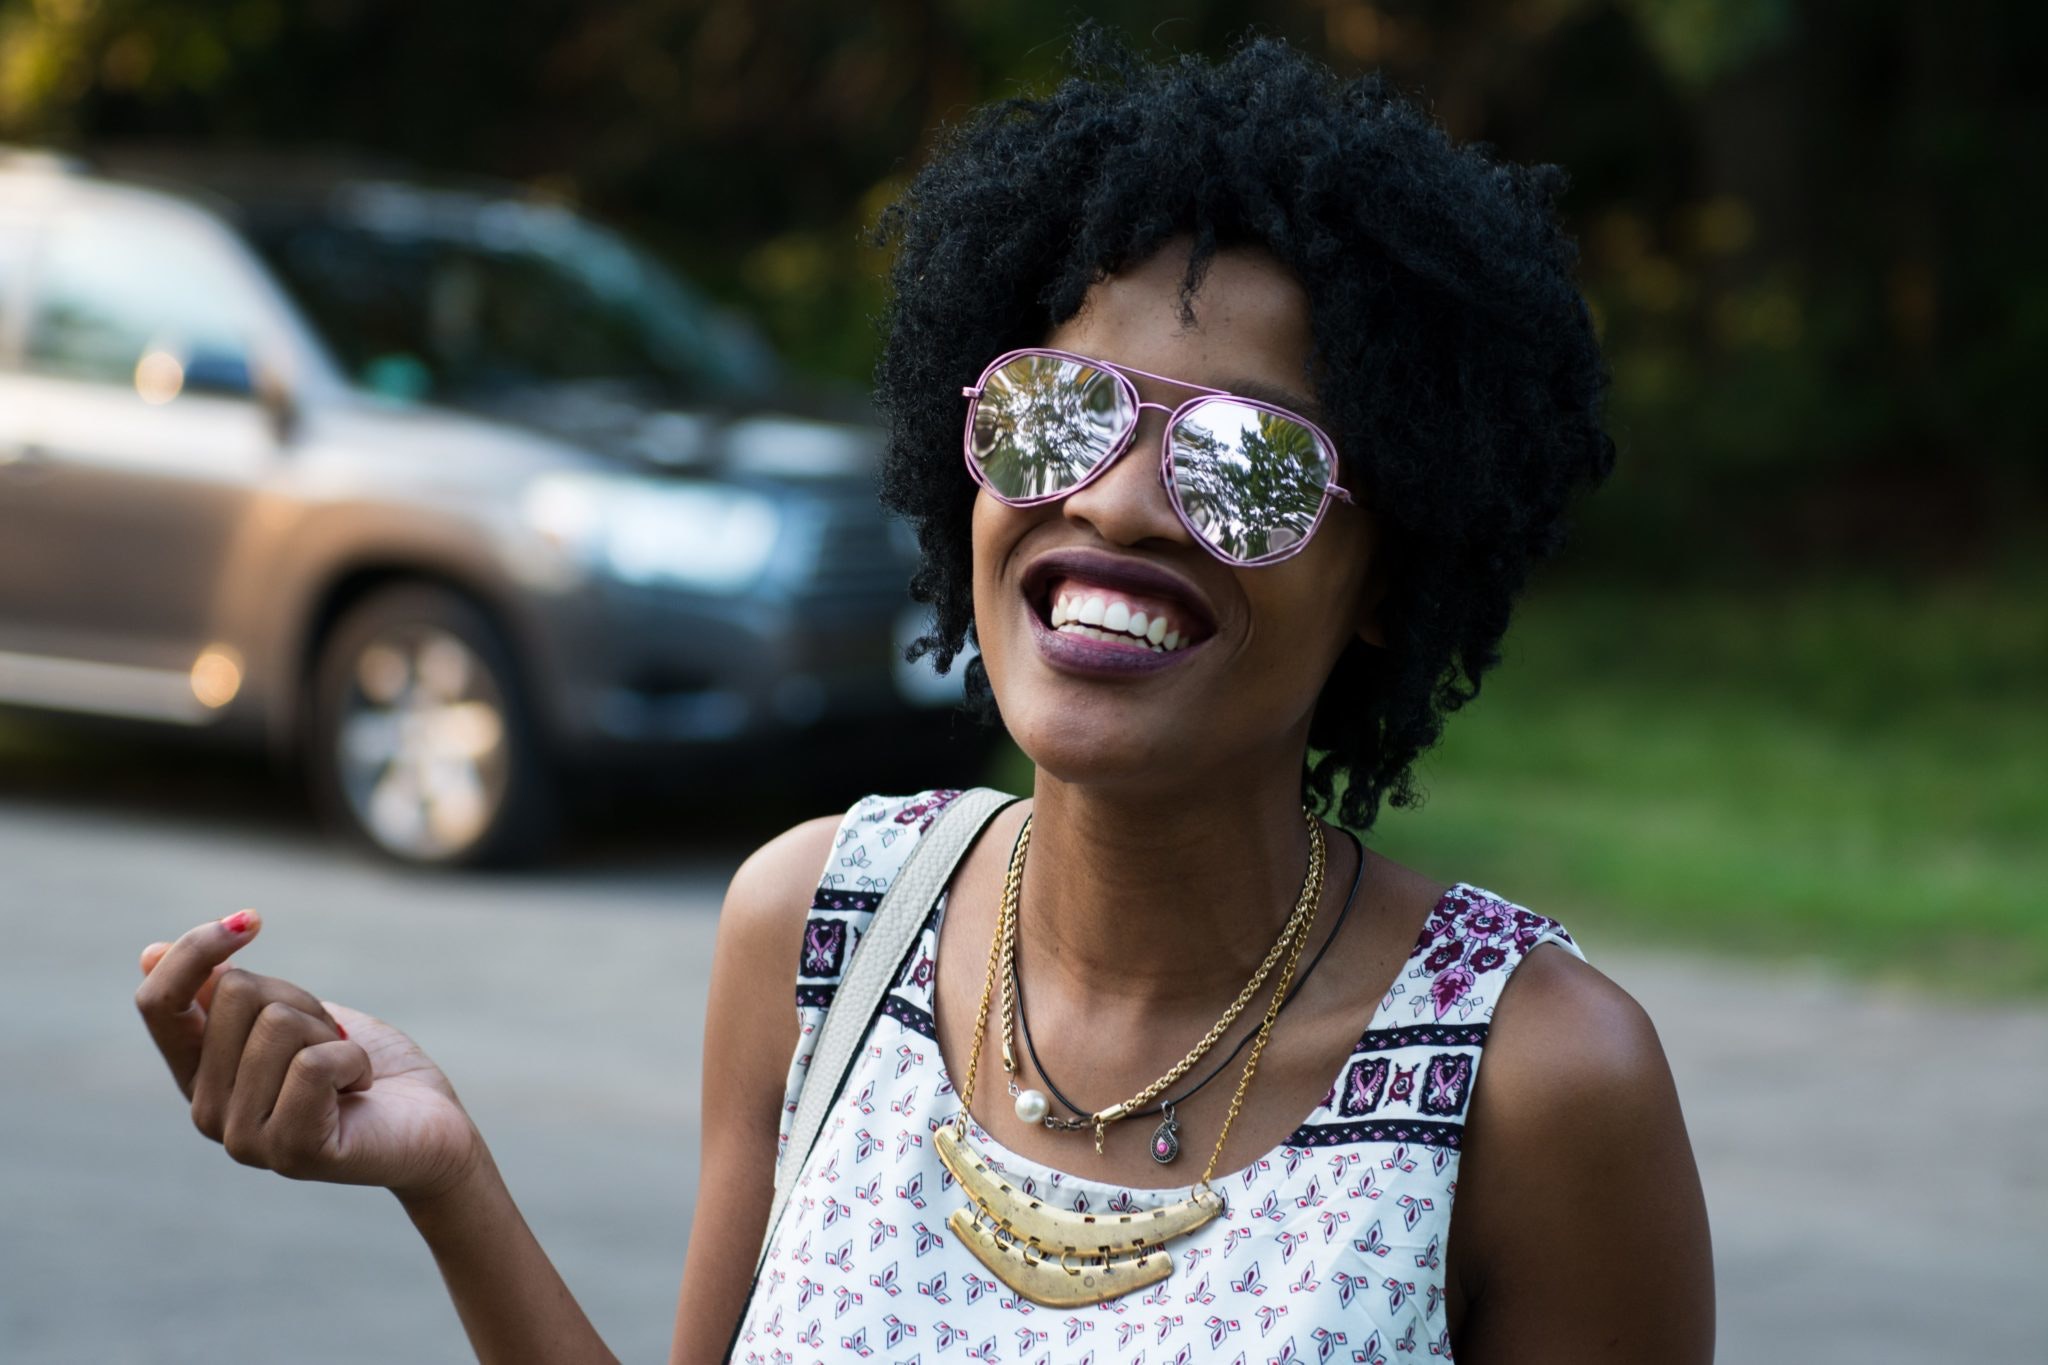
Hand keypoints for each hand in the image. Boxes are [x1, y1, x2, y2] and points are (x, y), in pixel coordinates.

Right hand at [135, 910, 484, 1200]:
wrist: (431, 1127)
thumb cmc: (364, 1067)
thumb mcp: (295, 1016)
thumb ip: (229, 996)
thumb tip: (150, 953)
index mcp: (199, 1075)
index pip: (158, 1002)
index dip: (196, 950)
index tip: (251, 920)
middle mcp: (206, 1112)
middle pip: (235, 993)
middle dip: (301, 999)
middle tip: (331, 1041)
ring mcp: (244, 1139)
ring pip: (278, 1024)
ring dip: (332, 1033)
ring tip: (347, 1072)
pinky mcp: (292, 1152)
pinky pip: (316, 1063)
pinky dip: (355, 1059)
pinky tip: (362, 1090)